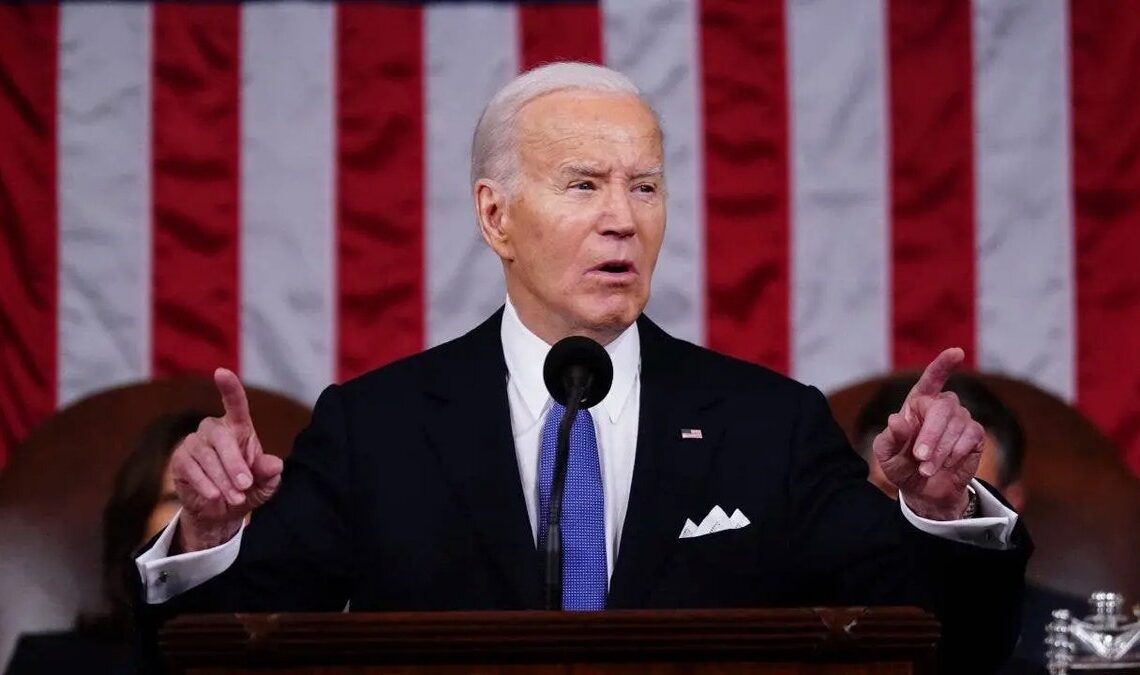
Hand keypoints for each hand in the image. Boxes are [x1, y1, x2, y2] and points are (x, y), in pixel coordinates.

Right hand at [169, 368, 282, 550]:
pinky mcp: (180, 460)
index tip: (221, 372)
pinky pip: (192, 469)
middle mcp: (213, 429)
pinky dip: (206, 484)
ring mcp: (194, 443)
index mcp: (238, 427)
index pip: (235, 403)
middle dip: (234, 464)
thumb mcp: (264, 483)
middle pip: (222, 438)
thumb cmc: (246, 488)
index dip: (229, 387)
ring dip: (223, 480)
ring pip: (207, 457)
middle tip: (245, 486)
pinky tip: (215, 496)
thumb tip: (275, 464)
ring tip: (235, 498)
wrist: (221, 510)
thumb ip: (269, 473)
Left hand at [871, 348, 984, 519]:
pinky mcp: (975, 435)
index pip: (931, 379)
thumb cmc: (902, 465)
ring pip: (956, 424)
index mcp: (917, 403)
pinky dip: (956, 452)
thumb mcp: (887, 455)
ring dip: (941, 450)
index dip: (943, 365)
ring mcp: (960, 419)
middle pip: (942, 407)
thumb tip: (896, 418)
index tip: (957, 353)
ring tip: (927, 469)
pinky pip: (971, 436)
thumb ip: (890, 438)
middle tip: (920, 457)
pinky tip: (947, 464)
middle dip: (931, 434)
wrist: (924, 490)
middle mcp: (940, 406)